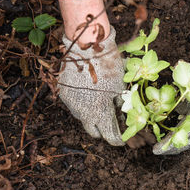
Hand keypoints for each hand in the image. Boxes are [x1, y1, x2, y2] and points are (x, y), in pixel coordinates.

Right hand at [58, 27, 124, 145]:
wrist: (86, 49)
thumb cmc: (108, 67)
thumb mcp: (120, 87)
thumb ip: (122, 103)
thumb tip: (124, 113)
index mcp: (100, 113)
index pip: (110, 136)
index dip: (117, 140)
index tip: (121, 140)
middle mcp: (83, 113)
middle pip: (93, 131)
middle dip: (102, 131)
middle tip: (109, 126)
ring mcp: (72, 104)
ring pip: (82, 117)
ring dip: (91, 116)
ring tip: (99, 106)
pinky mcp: (64, 94)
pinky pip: (74, 105)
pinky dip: (82, 103)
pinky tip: (88, 93)